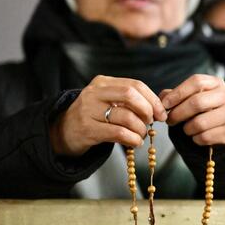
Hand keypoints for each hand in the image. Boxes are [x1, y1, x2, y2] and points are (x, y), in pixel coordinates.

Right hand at [50, 75, 166, 155]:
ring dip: (140, 128)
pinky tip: (135, 142)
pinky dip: (132, 139)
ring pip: (126, 116)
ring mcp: (88, 110)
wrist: (63, 132)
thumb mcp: (108, 101)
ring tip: (141, 135)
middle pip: (131, 95)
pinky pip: (118, 133)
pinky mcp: (87, 129)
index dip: (152, 99)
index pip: (135, 85)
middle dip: (147, 110)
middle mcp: (94, 93)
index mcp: (103, 82)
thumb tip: (159, 108)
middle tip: (151, 122)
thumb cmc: (93, 117)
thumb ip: (129, 101)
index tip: (161, 113)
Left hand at [160, 74, 224, 145]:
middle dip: (178, 114)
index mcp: (216, 83)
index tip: (164, 105)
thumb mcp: (193, 95)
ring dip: (186, 129)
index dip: (177, 93)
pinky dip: (196, 139)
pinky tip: (196, 136)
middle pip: (197, 103)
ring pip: (200, 123)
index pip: (196, 82)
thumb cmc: (205, 106)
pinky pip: (206, 137)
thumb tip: (162, 101)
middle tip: (170, 120)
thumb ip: (175, 95)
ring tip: (185, 129)